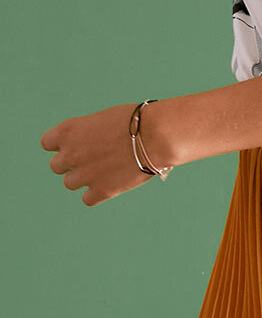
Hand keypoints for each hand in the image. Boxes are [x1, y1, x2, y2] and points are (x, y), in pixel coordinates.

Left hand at [40, 102, 155, 206]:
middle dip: (72, 162)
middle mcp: (70, 154)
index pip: (47, 143)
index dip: (62, 144)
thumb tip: (85, 146)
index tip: (76, 143)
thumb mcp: (102, 118)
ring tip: (105, 168)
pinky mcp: (100, 191)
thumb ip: (86, 133)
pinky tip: (110, 181)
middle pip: (56, 166)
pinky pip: (87, 199)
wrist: (157, 135)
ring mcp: (84, 175)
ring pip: (70, 183)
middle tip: (93, 157)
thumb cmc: (135, 121)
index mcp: (68, 131)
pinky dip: (97, 192)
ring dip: (84, 177)